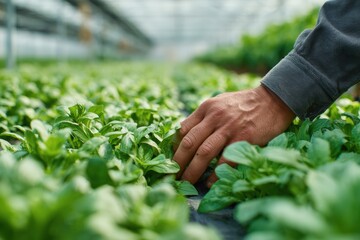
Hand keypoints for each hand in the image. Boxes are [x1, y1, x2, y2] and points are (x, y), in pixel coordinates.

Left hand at [173, 85, 294, 186]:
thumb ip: (204, 117)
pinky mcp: (244, 138)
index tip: (171, 160)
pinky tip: (210, 183)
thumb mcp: (219, 102)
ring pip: (204, 153)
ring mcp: (229, 128)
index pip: (183, 129)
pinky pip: (225, 160)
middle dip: (178, 162)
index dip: (175, 147)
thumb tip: (186, 133)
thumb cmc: (244, 103)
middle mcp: (214, 117)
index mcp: (206, 108)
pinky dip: (216, 174)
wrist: (273, 99)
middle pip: (189, 143)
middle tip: (172, 176)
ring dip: (192, 171)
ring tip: (186, 183)